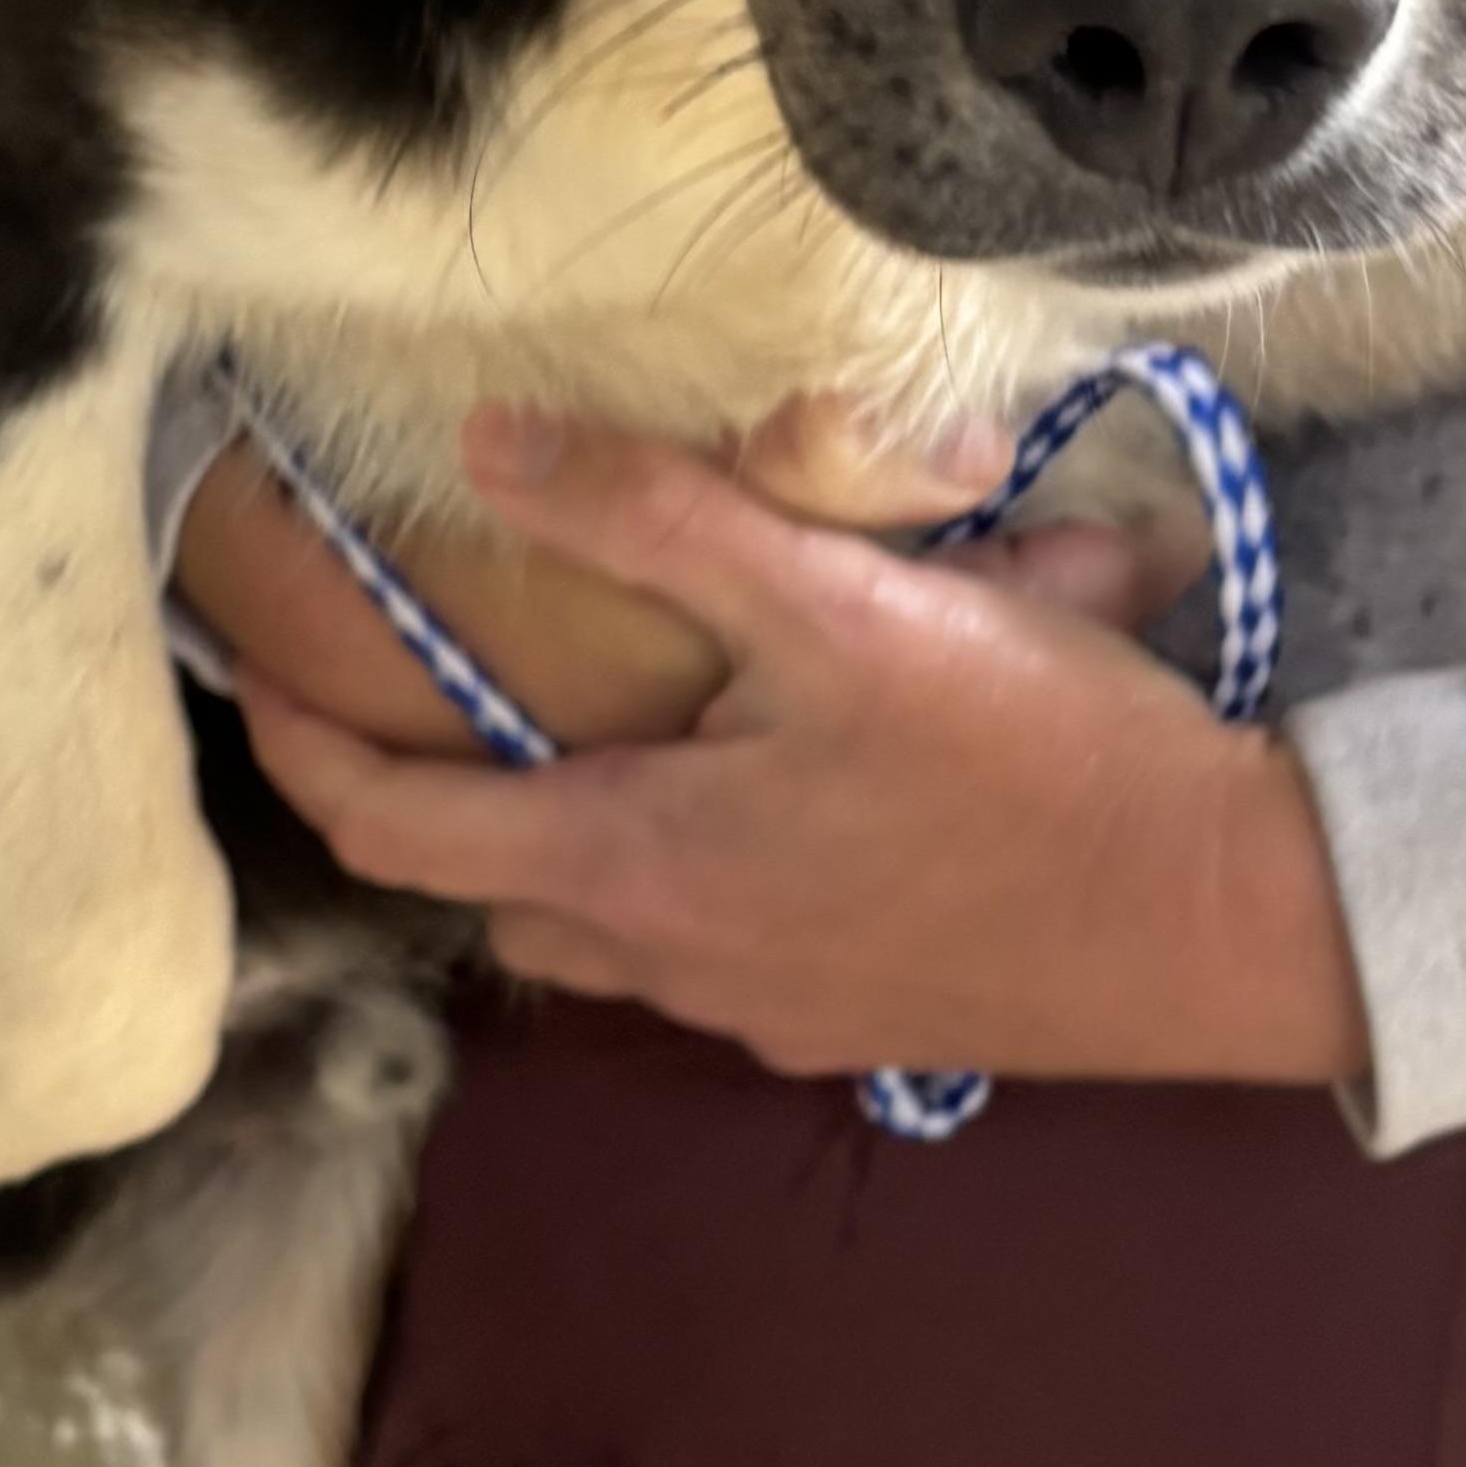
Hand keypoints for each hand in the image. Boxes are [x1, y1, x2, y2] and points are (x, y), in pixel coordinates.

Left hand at [235, 410, 1370, 1089]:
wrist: (1220, 918)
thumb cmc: (1026, 756)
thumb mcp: (838, 606)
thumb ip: (657, 520)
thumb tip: (487, 443)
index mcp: (639, 863)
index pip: (396, 829)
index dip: (303, 750)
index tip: (245, 674)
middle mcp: (678, 966)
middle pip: (497, 894)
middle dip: (443, 804)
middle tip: (439, 692)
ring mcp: (773, 1012)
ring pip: (615, 929)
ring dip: (580, 838)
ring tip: (616, 721)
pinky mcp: (863, 1022)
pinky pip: (728, 948)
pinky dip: (704, 868)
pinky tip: (792, 783)